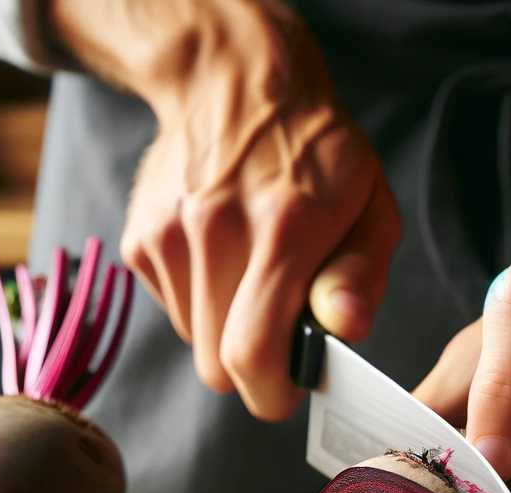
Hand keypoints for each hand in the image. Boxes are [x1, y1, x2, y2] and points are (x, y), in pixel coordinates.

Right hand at [50, 0, 400, 419]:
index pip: (253, 354)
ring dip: (226, 332)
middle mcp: (216, 231)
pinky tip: (223, 257)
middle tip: (280, 337)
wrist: (233, 80)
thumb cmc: (319, 156)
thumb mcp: (371, 207)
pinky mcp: (139, 239)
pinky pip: (175, 311)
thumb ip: (363, 275)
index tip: (290, 388)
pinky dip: (202, 302)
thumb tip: (344, 328)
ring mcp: (168, 234)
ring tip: (253, 277)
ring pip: (195, 343)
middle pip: (217, 366)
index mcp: (284, 228)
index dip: (271, 393)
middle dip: (251, 371)